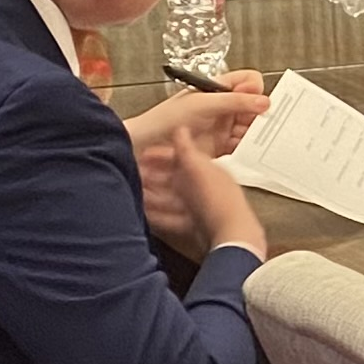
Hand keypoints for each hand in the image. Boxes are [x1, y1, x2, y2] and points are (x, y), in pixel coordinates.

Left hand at [124, 85, 268, 163]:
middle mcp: (221, 107)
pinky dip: (249, 147)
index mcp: (217, 89)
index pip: (248, 82)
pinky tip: (252, 150)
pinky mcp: (219, 146)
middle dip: (261, 113)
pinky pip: (241, 145)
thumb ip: (234, 101)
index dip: (256, 90)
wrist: (144, 147)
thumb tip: (264, 101)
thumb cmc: (165, 120)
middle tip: (268, 122)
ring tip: (262, 138)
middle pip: (252, 105)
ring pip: (249, 126)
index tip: (261, 102)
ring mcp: (220, 127)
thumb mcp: (203, 104)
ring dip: (256, 131)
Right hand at [139, 124, 266, 259]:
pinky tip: (143, 213)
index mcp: (208, 169)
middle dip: (154, 176)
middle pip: (175, 179)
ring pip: (172, 199)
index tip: (142, 154)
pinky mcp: (196, 228)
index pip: (183, 157)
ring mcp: (201, 208)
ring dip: (153, 195)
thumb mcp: (198, 168)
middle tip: (133, 174)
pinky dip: (158, 215)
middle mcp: (205, 187)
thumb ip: (186, 149)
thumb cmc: (216, 198)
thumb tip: (180, 127)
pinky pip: (172, 218)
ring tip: (133, 193)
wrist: (230, 236)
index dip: (162, 155)